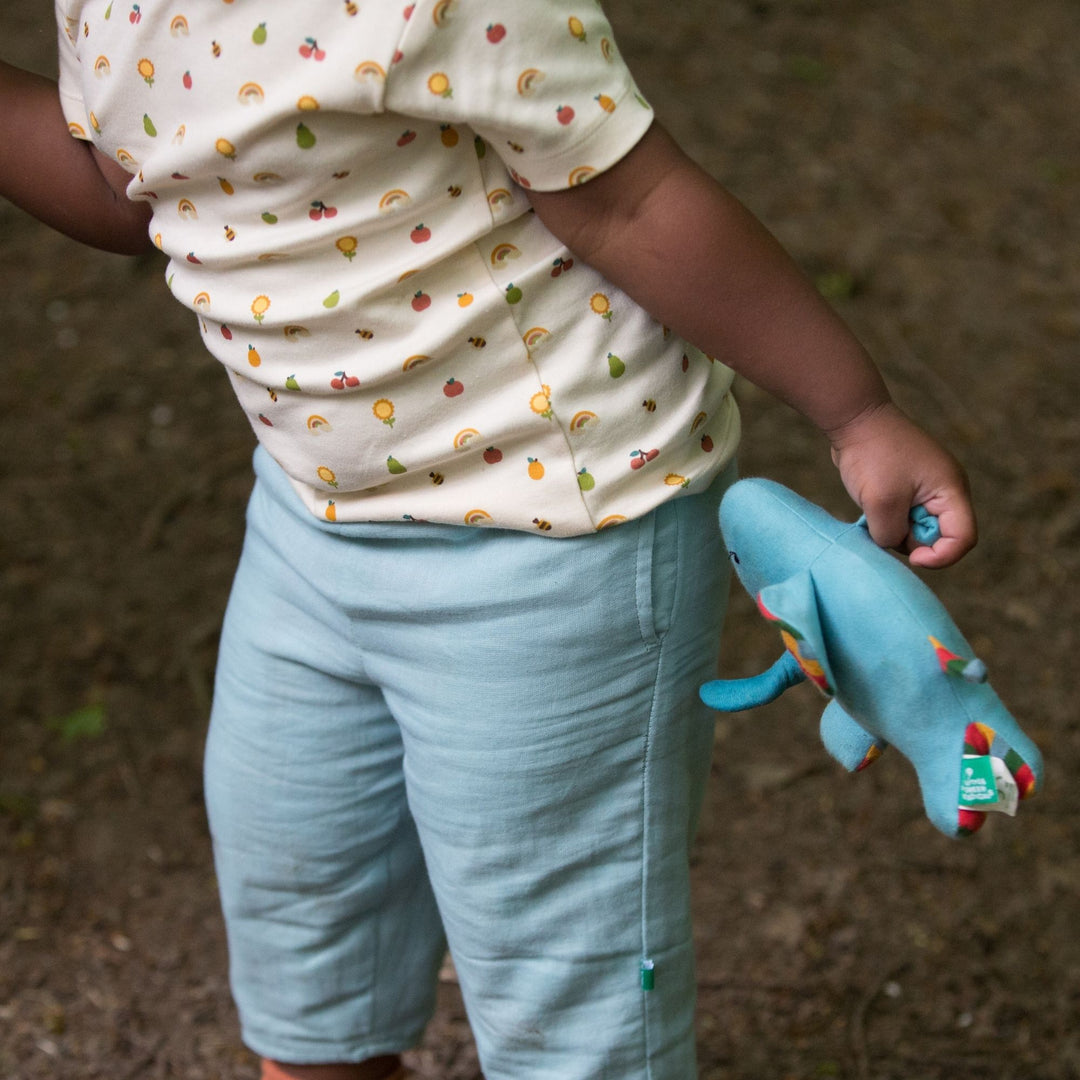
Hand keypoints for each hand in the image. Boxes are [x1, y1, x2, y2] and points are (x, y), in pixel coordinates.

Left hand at [827, 402, 976, 567]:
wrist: (855, 419)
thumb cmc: (872, 455)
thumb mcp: (880, 502)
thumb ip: (891, 534)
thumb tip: (893, 543)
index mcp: (951, 490)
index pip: (963, 538)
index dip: (941, 557)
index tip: (912, 557)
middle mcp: (945, 492)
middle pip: (940, 537)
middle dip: (913, 541)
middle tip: (886, 523)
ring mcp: (926, 491)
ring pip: (917, 531)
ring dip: (895, 530)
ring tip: (875, 509)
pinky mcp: (907, 490)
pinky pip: (903, 519)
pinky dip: (888, 520)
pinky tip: (872, 507)